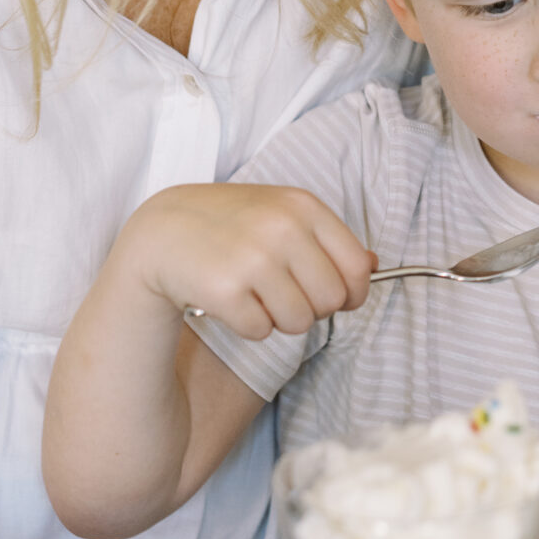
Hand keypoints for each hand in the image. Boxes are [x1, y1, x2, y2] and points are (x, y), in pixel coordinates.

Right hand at [113, 184, 375, 338]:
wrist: (164, 231)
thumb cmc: (232, 225)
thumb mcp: (282, 214)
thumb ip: (328, 239)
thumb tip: (374, 266)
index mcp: (304, 207)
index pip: (357, 267)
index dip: (350, 291)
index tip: (333, 294)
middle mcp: (282, 228)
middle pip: (332, 300)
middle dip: (311, 306)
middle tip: (280, 291)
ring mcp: (253, 258)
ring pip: (299, 322)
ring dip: (279, 318)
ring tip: (254, 292)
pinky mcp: (225, 290)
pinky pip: (262, 331)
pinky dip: (249, 324)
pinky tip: (230, 299)